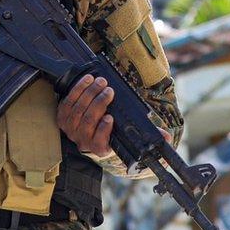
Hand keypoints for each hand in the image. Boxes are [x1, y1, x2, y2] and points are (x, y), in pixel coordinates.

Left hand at [57, 74, 172, 157]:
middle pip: (87, 121)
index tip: (110, 118)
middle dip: (98, 103)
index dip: (103, 130)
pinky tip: (87, 80)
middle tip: (108, 90)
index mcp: (99, 148)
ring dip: (88, 94)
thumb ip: (148, 137)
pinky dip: (77, 90)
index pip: (99, 142)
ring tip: (100, 82)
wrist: (89, 133)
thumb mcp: (129, 136)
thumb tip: (166, 139)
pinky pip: (67, 102)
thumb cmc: (112, 132)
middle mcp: (82, 141)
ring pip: (77, 110)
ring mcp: (70, 129)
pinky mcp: (62, 117)